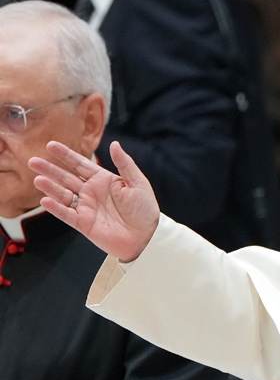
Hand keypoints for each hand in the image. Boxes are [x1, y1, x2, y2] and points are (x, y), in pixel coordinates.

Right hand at [29, 140, 158, 261]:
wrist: (147, 236)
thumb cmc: (145, 209)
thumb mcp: (138, 183)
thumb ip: (124, 164)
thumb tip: (114, 144)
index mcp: (104, 180)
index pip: (81, 164)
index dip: (66, 155)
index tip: (50, 145)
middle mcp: (91, 192)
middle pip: (66, 178)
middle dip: (50, 169)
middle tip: (33, 161)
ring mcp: (86, 207)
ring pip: (63, 195)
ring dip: (50, 187)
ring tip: (38, 179)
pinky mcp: (83, 224)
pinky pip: (66, 215)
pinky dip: (56, 208)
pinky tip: (45, 200)